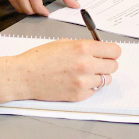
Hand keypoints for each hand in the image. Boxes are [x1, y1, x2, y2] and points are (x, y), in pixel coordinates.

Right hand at [0, 40, 121, 106]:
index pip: (115, 51)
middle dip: (106, 64)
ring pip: (106, 80)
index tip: (109, 53)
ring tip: (85, 73)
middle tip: (97, 63)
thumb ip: (84, 46)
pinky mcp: (79, 95)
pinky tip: (76, 82)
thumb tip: (100, 50)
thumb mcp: (64, 43)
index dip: (112, 52)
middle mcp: (86, 65)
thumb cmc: (40, 58)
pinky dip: (89, 87)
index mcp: (83, 48)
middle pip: (113, 66)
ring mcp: (83, 82)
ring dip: (99, 76)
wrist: (24, 76)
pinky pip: (94, 90)